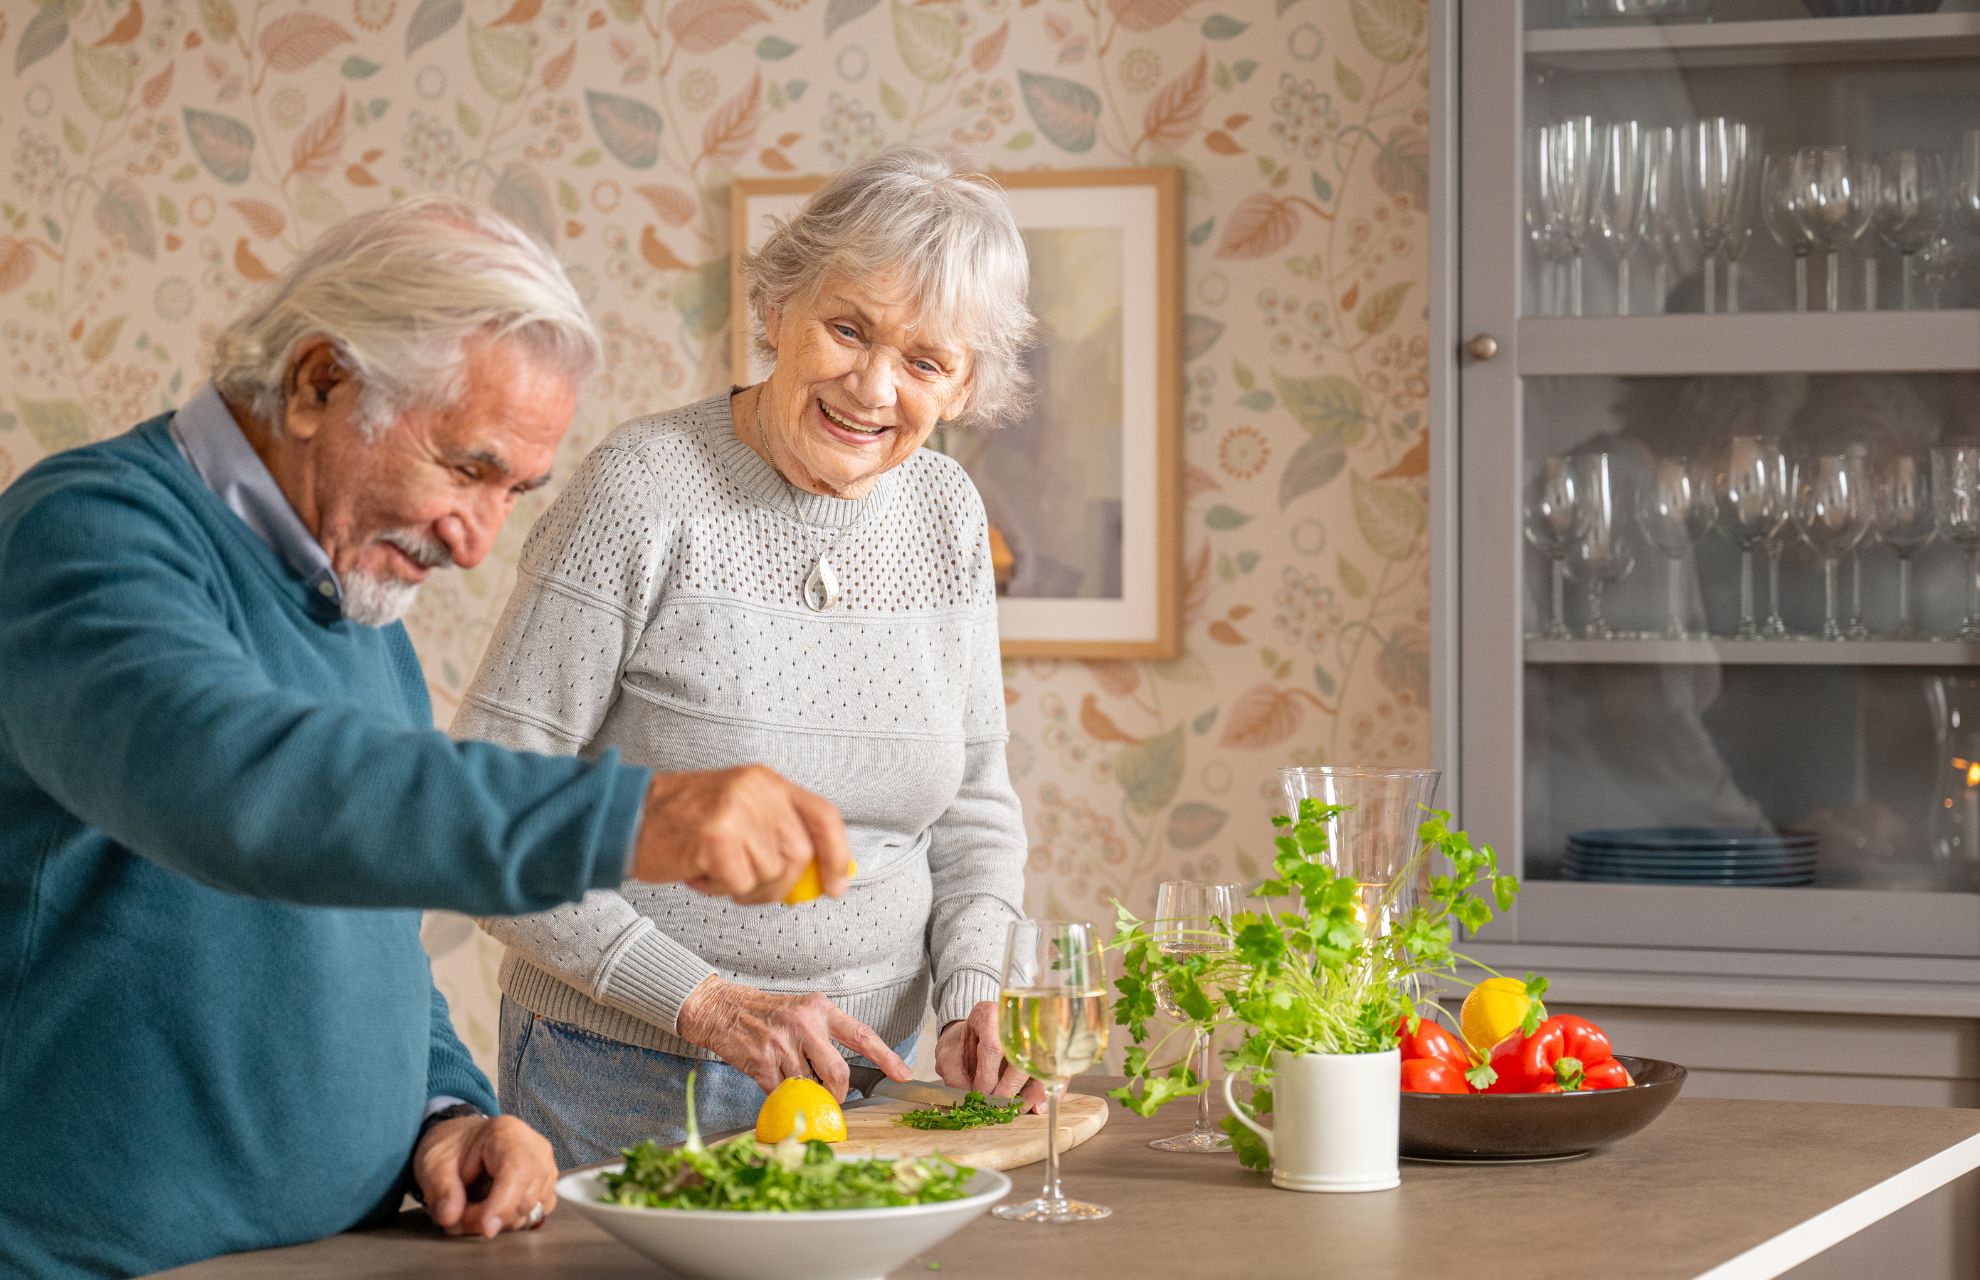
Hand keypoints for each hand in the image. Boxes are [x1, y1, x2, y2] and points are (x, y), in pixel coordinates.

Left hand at [414, 1114, 557, 1239]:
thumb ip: (442, 1190)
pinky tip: (489, 1209)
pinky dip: (507, 1222)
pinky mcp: (546, 1189)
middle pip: (524, 1197)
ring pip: (528, 1212)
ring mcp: (545, 1169)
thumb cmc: (453, 1149)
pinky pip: (532, 1217)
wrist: (463, 1143)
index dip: (504, 1203)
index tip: (486, 1228)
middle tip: (456, 1215)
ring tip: (469, 1209)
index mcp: (507, 1133)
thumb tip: (451, 1217)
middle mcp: (535, 1149)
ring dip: (495, 1222)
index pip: (517, 1171)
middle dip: (487, 1217)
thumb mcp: (434, 1164)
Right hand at [629, 764, 850, 904]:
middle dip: (778, 885)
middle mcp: (757, 790)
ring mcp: (737, 811)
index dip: (838, 854)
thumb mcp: (740, 814)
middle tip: (743, 884)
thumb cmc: (684, 825)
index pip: (824, 816)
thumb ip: (779, 836)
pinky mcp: (716, 836)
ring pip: (771, 875)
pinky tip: (698, 871)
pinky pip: (740, 885)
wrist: (628, 819)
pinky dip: (719, 889)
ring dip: (743, 887)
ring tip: (712, 866)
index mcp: (767, 782)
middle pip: (799, 855)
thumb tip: (823, 877)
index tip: (837, 886)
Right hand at [675, 978, 910, 1098]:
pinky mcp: (762, 1062)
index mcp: (821, 1009)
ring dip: (805, 1094)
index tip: (903, 1073)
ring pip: (809, 1087)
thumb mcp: (801, 1011)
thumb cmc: (766, 1013)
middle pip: (839, 1073)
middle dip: (839, 1095)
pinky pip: (782, 1093)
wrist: (722, 1009)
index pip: (862, 1034)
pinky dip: (781, 1096)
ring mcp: (782, 1044)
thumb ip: (824, 1036)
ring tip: (793, 1079)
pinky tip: (773, 1080)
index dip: (886, 1056)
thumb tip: (844, 1075)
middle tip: (834, 1100)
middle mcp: (805, 1024)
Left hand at [935, 1000, 1046, 1113]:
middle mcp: (1017, 1019)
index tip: (981, 1097)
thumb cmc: (963, 1043)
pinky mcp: (1049, 1047)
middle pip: (1022, 1056)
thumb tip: (968, 1099)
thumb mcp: (948, 1054)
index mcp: (989, 1015)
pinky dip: (1050, 1092)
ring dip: (1032, 1095)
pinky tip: (1038, 1108)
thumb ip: (954, 1076)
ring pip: (1044, 1065)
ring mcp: (1037, 1031)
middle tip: (998, 1108)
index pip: (993, 1047)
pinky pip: (1057, 1071)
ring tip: (1017, 1110)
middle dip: (1009, 1089)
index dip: (988, 1077)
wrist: (977, 1032)